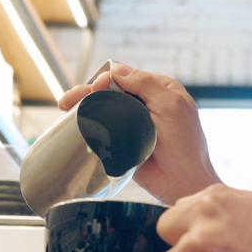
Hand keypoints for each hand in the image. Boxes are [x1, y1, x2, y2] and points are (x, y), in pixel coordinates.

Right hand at [58, 64, 220, 203]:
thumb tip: (118, 70)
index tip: (96, 87)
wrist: (181, 182)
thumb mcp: (171, 106)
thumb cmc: (185, 145)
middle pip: (112, 91)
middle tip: (71, 99)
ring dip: (84, 105)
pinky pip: (103, 129)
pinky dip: (87, 124)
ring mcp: (134, 123)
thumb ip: (147, 84)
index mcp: (161, 90)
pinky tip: (72, 122)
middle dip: (89, 91)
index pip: (129, 76)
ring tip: (66, 106)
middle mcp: (147, 104)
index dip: (109, 79)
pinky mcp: (124, 141)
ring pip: (105, 108)